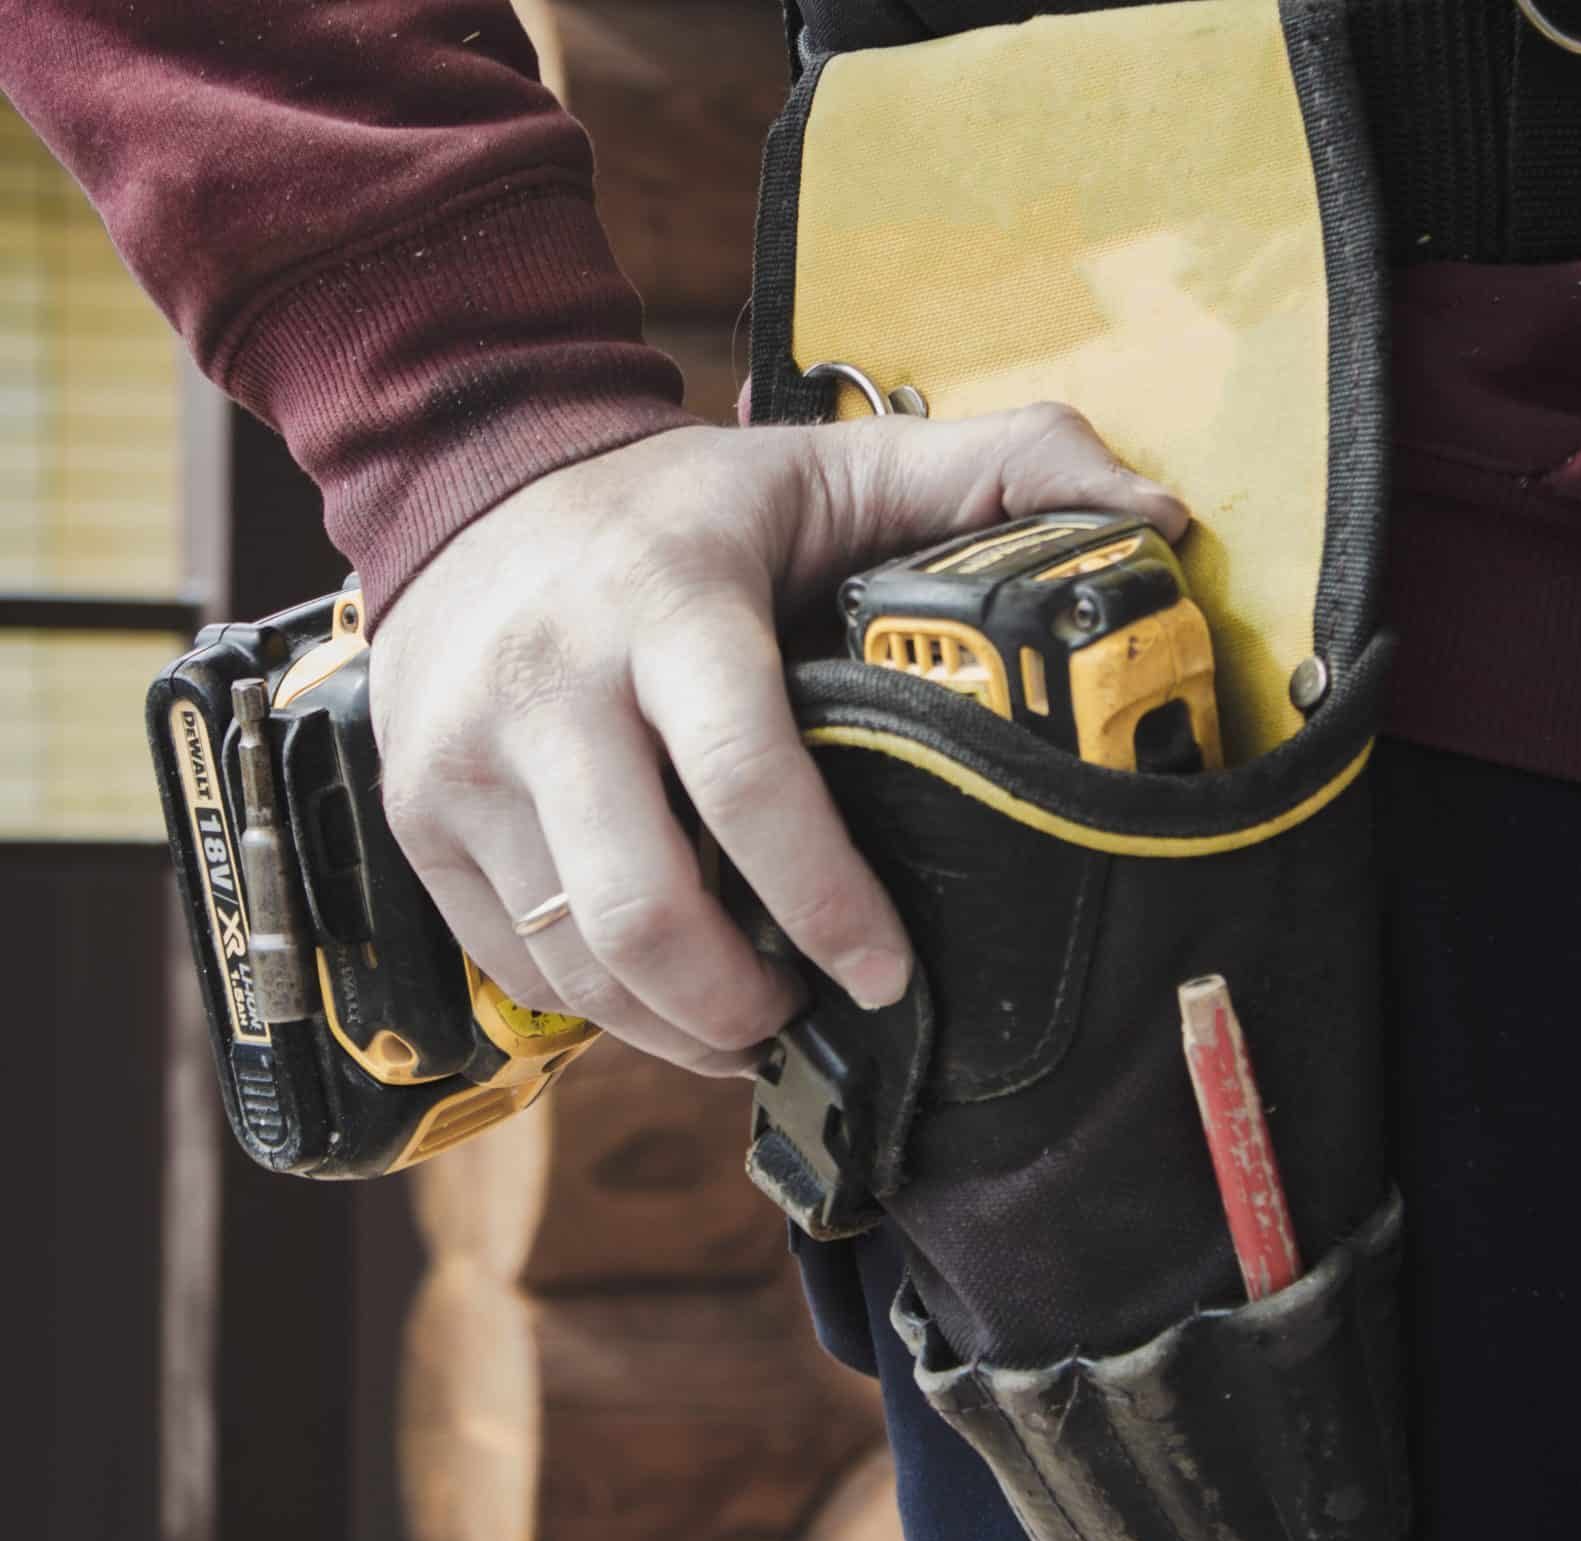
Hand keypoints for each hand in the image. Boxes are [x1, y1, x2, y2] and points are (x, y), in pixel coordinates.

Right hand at [369, 407, 1186, 1075]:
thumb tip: (1155, 516)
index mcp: (665, 603)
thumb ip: (992, 469)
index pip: (749, 780)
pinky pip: (515, 965)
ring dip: (675, 1026)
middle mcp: (546, 686)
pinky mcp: (418, 817)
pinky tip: (661, 989)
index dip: (830, 904)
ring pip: (575, 962)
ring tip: (746, 1016)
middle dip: (742, 1005)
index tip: (889, 977)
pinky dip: (600, 1006)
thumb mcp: (827, 466)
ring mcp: (463, 763)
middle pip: (643, 912)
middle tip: (809, 1014)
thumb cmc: (673, 506)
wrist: (469, 489)